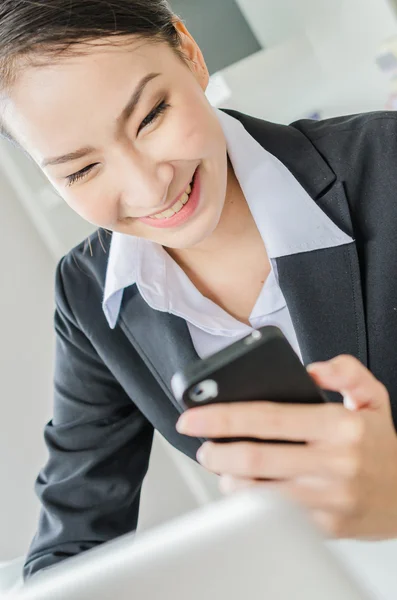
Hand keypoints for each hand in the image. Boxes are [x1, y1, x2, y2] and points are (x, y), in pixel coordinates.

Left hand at [176, 355, 396, 538]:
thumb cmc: (381, 446)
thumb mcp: (373, 397)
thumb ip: (347, 371)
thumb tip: (313, 369)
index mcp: (340, 426)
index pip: (268, 417)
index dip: (222, 417)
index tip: (192, 417)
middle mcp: (334, 463)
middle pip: (254, 457)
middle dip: (215, 452)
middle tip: (203, 446)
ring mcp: (329, 499)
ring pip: (258, 492)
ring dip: (228, 480)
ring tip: (223, 467)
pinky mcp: (325, 527)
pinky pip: (273, 517)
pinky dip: (250, 504)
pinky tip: (245, 491)